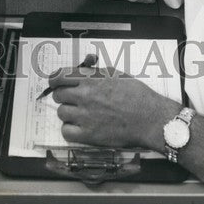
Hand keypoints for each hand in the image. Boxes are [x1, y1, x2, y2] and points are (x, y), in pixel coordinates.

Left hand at [49, 70, 177, 150]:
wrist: (149, 117)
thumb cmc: (136, 94)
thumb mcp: (114, 73)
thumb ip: (94, 71)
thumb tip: (82, 68)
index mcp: (90, 79)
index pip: (59, 77)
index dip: (54, 80)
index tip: (54, 84)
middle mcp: (84, 96)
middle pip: (58, 95)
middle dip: (64, 96)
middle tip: (73, 100)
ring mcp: (85, 116)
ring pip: (61, 113)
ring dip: (68, 113)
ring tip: (80, 114)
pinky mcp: (89, 135)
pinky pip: (66, 132)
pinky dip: (70, 130)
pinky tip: (79, 127)